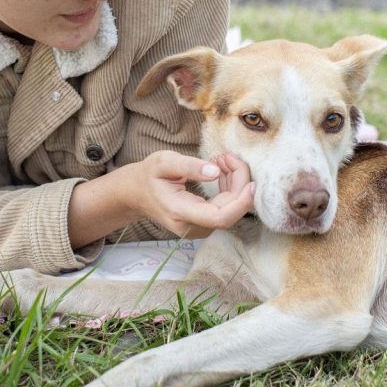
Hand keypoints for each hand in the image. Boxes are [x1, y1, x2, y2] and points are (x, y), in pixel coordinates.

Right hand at [133, 150, 254, 237]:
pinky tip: (221, 172)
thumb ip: (189, 166)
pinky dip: (229, 190)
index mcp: (179, 212)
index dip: (241, 203)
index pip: (219, 217)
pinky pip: (224, 210)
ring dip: (234, 185)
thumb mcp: (164, 161)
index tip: (251, 183)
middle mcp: (190, 226)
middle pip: (229, 212)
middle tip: (228, 157)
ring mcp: (196, 229)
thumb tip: (215, 172)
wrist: (135, 193)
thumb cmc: (148, 175)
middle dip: (238, 183)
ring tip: (222, 160)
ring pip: (229, 211)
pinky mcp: (202, 225)